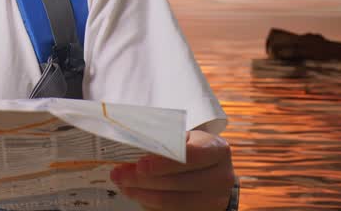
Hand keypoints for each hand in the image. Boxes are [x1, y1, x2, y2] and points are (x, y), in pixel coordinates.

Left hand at [110, 129, 235, 209]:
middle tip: (119, 174)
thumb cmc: (193, 149)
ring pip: (173, 200)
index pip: (191, 155)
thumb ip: (165, 140)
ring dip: (142, 193)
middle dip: (143, 179)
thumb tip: (130, 144)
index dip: (164, 162)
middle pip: (178, 181)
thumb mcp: (186, 138)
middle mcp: (221, 176)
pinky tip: (136, 194)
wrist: (213, 172)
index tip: (140, 164)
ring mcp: (215, 199)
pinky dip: (150, 203)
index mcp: (217, 150)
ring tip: (123, 184)